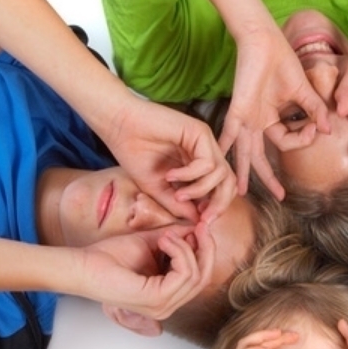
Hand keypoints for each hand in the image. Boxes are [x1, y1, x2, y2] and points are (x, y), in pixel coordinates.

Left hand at [75, 223, 214, 319]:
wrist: (84, 263)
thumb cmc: (109, 256)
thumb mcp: (152, 243)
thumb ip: (176, 239)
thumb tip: (198, 228)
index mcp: (166, 296)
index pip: (201, 277)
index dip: (205, 250)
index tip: (200, 227)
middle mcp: (167, 306)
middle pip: (204, 278)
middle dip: (206, 248)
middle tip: (200, 226)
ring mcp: (162, 307)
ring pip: (196, 274)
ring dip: (185, 247)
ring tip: (165, 235)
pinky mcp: (156, 300)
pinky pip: (184, 273)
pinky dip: (178, 251)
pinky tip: (163, 241)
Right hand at [107, 97, 236, 223]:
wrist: (117, 125)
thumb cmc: (134, 153)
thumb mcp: (158, 188)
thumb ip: (178, 203)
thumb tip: (198, 220)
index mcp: (199, 164)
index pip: (221, 188)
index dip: (216, 207)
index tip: (201, 223)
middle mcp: (207, 152)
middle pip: (229, 182)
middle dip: (219, 204)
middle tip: (204, 218)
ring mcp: (205, 141)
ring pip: (222, 174)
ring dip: (200, 190)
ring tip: (177, 193)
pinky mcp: (200, 132)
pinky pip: (207, 163)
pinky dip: (190, 175)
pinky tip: (170, 175)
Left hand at [219, 26, 329, 199]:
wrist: (265, 42)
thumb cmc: (282, 62)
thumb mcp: (302, 92)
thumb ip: (315, 110)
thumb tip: (329, 128)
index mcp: (271, 118)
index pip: (287, 141)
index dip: (304, 138)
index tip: (317, 127)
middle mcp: (257, 122)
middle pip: (260, 157)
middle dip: (268, 178)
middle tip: (279, 195)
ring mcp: (246, 118)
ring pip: (243, 151)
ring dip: (242, 172)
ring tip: (239, 191)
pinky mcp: (238, 109)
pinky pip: (229, 131)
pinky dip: (222, 145)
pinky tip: (217, 157)